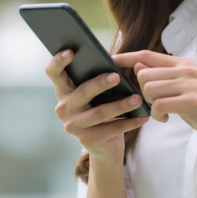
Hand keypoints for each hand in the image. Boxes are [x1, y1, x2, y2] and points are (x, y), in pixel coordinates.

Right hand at [45, 49, 149, 164]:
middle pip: (82, 92)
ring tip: (137, 99)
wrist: (104, 145)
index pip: (54, 73)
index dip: (58, 62)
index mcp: (63, 91)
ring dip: (120, 105)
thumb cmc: (101, 109)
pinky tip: (142, 117)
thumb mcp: (96, 94)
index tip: (71, 51)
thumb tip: (114, 63)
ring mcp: (73, 126)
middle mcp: (63, 108)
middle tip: (117, 76)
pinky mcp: (87, 141)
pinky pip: (111, 129)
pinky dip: (129, 123)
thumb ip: (97, 78)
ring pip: (98, 113)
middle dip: (100, 83)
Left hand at [112, 51, 196, 157]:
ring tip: (163, 113)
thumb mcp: (182, 90)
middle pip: (144, 74)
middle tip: (155, 105)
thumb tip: (138, 66)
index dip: (127, 57)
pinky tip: (167, 119)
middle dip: (143, 93)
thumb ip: (162, 78)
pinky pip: (158, 105)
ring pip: (149, 89)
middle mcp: (187, 69)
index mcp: (184, 63)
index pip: (147, 55)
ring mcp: (190, 84)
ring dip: (150, 105)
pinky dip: (157, 115)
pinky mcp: (192, 101)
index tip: (111, 58)